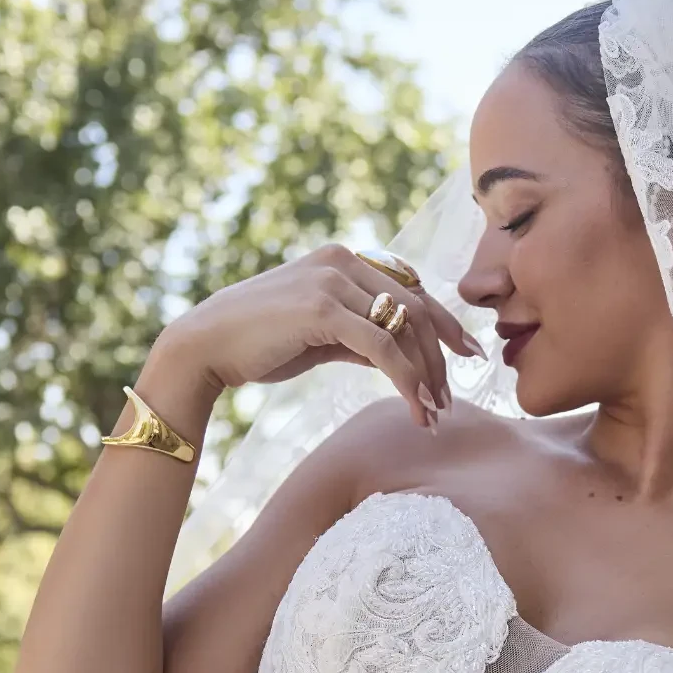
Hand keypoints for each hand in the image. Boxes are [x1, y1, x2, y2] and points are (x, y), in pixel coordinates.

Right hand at [153, 246, 480, 429]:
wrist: (205, 345)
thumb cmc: (259, 343)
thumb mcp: (321, 334)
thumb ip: (360, 335)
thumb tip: (397, 356)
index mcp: (344, 259)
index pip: (411, 289)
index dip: (444, 324)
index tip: (468, 354)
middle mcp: (342, 260)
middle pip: (416, 307)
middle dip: (439, 358)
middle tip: (447, 401)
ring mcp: (332, 279)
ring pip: (405, 327)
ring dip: (426, 375)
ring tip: (432, 413)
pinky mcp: (322, 307)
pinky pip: (382, 347)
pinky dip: (405, 380)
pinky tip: (413, 407)